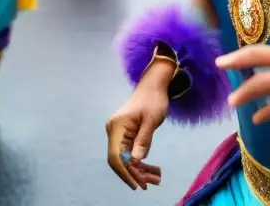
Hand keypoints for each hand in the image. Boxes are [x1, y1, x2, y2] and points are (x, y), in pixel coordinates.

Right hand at [106, 65, 170, 190]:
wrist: (153, 85)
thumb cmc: (153, 99)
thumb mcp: (152, 119)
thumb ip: (144, 140)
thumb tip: (136, 161)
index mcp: (117, 126)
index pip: (115, 156)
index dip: (125, 172)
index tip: (137, 184)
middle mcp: (113, 131)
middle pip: (119, 160)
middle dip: (133, 174)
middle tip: (151, 184)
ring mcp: (118, 134)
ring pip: (125, 158)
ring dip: (139, 170)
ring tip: (155, 179)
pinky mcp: (125, 136)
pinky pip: (129, 153)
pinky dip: (140, 162)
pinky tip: (151, 170)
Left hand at [217, 44, 269, 129]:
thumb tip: (242, 72)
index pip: (258, 50)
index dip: (237, 55)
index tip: (219, 62)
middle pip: (259, 59)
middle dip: (237, 64)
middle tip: (220, 70)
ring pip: (266, 82)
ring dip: (246, 92)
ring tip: (233, 101)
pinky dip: (265, 112)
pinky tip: (256, 118)